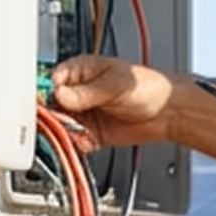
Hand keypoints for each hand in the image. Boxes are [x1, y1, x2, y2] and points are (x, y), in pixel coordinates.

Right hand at [50, 55, 173, 146]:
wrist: (168, 113)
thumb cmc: (148, 86)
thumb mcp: (115, 85)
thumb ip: (86, 92)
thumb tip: (61, 95)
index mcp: (81, 71)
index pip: (51, 82)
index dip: (46, 94)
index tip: (47, 105)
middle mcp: (78, 92)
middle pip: (51, 106)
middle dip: (54, 117)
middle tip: (63, 123)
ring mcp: (84, 113)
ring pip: (60, 125)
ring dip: (66, 132)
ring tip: (79, 133)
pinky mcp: (90, 132)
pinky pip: (74, 140)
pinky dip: (78, 143)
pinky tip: (88, 141)